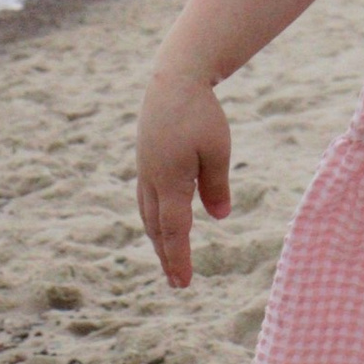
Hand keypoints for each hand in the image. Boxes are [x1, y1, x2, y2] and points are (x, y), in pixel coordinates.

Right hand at [135, 63, 230, 288]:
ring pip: (149, 214)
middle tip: (177, 282)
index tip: (184, 282)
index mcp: (170, 181)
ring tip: (168, 258)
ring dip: (158, 239)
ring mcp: (145, 170)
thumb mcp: (218, 151)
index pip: (175, 230)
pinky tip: (162, 221)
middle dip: (167, 256)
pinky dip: (154, 218)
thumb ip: (217, 186)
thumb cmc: (201, 114)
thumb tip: (219, 217)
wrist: (173, 80)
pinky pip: (147, 199)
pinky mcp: (146, 161)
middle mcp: (152, 180)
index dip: (179, 258)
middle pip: (158, 228)